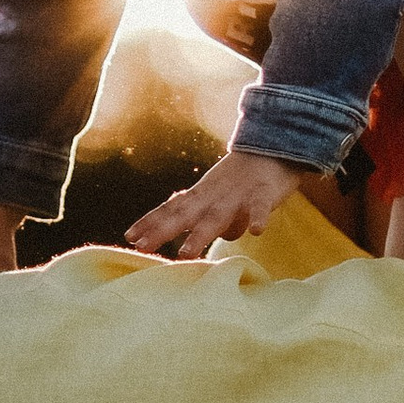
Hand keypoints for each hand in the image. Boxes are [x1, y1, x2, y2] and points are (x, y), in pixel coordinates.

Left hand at [123, 150, 307, 257]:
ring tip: (185, 253)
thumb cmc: (240, 181)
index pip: (170, 209)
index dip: (150, 223)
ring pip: (217, 217)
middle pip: (184, 215)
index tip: (129, 238)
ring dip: (200, 235)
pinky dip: (259, 218)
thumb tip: (188, 245)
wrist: (273, 149)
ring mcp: (237, 196)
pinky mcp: (264, 194)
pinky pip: (261, 207)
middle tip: (143, 247)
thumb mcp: (215, 197)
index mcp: (201, 196)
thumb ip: (201, 219)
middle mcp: (213, 197)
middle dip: (163, 231)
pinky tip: (257, 231)